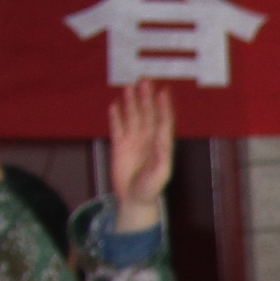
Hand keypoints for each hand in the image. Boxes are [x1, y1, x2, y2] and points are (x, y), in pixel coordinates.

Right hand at [106, 80, 175, 230]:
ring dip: (132, 102)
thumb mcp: (161, 175)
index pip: (163, 121)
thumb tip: (160, 139)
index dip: (164, 106)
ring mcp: (133, 141)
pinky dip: (116, 117)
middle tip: (146, 81)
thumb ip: (162, 157)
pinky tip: (115, 105)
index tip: (164, 91)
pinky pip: (117, 128)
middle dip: (147, 98)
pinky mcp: (119, 146)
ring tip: (130, 87)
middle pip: (148, 114)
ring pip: (132, 117)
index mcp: (160, 144)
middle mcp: (148, 139)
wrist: (134, 199)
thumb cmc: (151, 189)